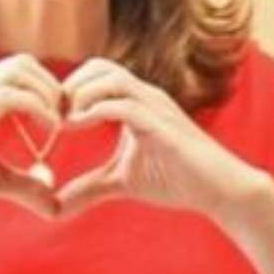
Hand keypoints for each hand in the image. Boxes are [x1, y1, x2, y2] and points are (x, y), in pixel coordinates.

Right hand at [0, 54, 63, 220]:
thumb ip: (24, 185)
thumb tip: (54, 205)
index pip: (20, 70)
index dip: (47, 89)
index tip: (64, 120)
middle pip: (23, 62)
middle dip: (52, 86)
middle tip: (65, 119)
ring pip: (18, 70)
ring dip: (47, 93)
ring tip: (57, 123)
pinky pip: (8, 95)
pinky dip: (37, 107)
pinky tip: (48, 131)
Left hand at [55, 57, 260, 220]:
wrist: (220, 190)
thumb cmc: (176, 181)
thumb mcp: (122, 183)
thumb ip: (89, 188)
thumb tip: (56, 207)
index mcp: (137, 102)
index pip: (98, 73)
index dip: (71, 88)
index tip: (52, 115)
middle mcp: (146, 96)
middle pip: (101, 66)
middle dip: (72, 84)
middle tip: (55, 114)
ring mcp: (156, 106)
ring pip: (111, 78)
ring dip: (81, 94)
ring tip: (65, 121)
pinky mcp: (162, 125)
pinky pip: (123, 105)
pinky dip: (95, 111)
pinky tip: (77, 127)